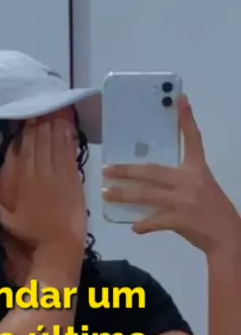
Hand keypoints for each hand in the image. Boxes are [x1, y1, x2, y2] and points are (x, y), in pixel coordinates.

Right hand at [0, 117, 85, 247]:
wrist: (57, 245)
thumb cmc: (29, 233)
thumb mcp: (4, 214)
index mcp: (21, 178)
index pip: (22, 146)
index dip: (24, 127)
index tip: (24, 113)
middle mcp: (39, 171)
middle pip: (39, 139)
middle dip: (40, 120)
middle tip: (40, 102)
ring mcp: (58, 173)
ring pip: (55, 142)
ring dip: (54, 124)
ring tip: (54, 107)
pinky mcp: (74, 178)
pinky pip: (70, 152)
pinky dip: (68, 138)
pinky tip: (67, 127)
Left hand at [102, 96, 240, 254]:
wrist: (226, 234)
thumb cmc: (213, 209)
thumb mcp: (202, 187)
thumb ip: (180, 182)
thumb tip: (151, 182)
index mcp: (197, 169)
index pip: (192, 139)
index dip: (186, 119)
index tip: (179, 99)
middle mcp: (189, 182)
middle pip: (152, 171)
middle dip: (127, 171)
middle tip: (106, 169)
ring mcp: (183, 201)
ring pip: (146, 195)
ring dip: (124, 195)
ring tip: (107, 194)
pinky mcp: (180, 220)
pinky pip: (155, 222)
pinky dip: (144, 225)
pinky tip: (134, 227)